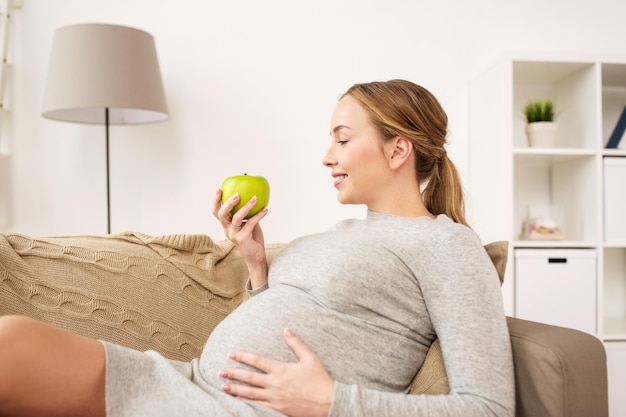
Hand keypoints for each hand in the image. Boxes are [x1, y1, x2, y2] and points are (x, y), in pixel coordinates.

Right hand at [213, 189, 267, 287]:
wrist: (256, 257)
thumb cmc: (252, 239)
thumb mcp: (248, 224)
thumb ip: (246, 214)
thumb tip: (253, 196)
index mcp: (226, 225)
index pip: (216, 212)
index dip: (216, 201)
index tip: (219, 190)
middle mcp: (227, 230)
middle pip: (222, 214)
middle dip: (228, 202)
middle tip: (238, 194)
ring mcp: (234, 235)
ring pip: (237, 218)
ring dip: (247, 206)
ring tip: (255, 198)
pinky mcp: (243, 239)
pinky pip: (251, 223)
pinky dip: (259, 215)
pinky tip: (265, 209)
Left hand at [219, 329, 334, 416]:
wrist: (327, 403)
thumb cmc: (320, 380)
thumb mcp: (310, 358)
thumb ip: (296, 343)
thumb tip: (286, 330)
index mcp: (281, 370)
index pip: (257, 361)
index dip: (243, 356)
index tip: (231, 353)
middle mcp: (275, 384)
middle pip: (249, 378)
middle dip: (233, 373)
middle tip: (220, 371)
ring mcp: (275, 398)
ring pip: (250, 393)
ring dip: (235, 389)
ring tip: (223, 386)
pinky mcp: (277, 409)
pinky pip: (257, 405)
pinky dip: (246, 402)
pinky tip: (237, 400)